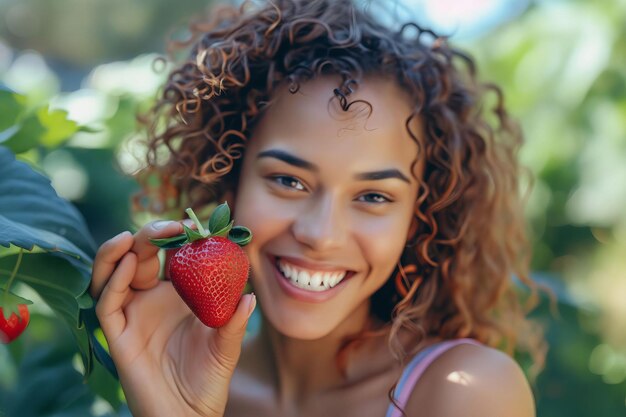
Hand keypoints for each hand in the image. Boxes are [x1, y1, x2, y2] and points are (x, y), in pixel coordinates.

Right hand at [91, 221, 255, 416]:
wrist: (189, 414)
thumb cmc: (209, 378)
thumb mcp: (226, 346)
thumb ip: (235, 322)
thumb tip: (250, 297)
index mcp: (178, 294)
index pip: (172, 254)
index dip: (178, 235)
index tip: (194, 223)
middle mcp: (151, 299)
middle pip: (140, 255)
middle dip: (149, 235)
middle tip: (169, 225)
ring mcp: (132, 315)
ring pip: (113, 273)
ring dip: (118, 250)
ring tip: (131, 236)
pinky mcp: (117, 334)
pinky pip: (108, 302)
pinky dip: (114, 280)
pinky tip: (129, 263)